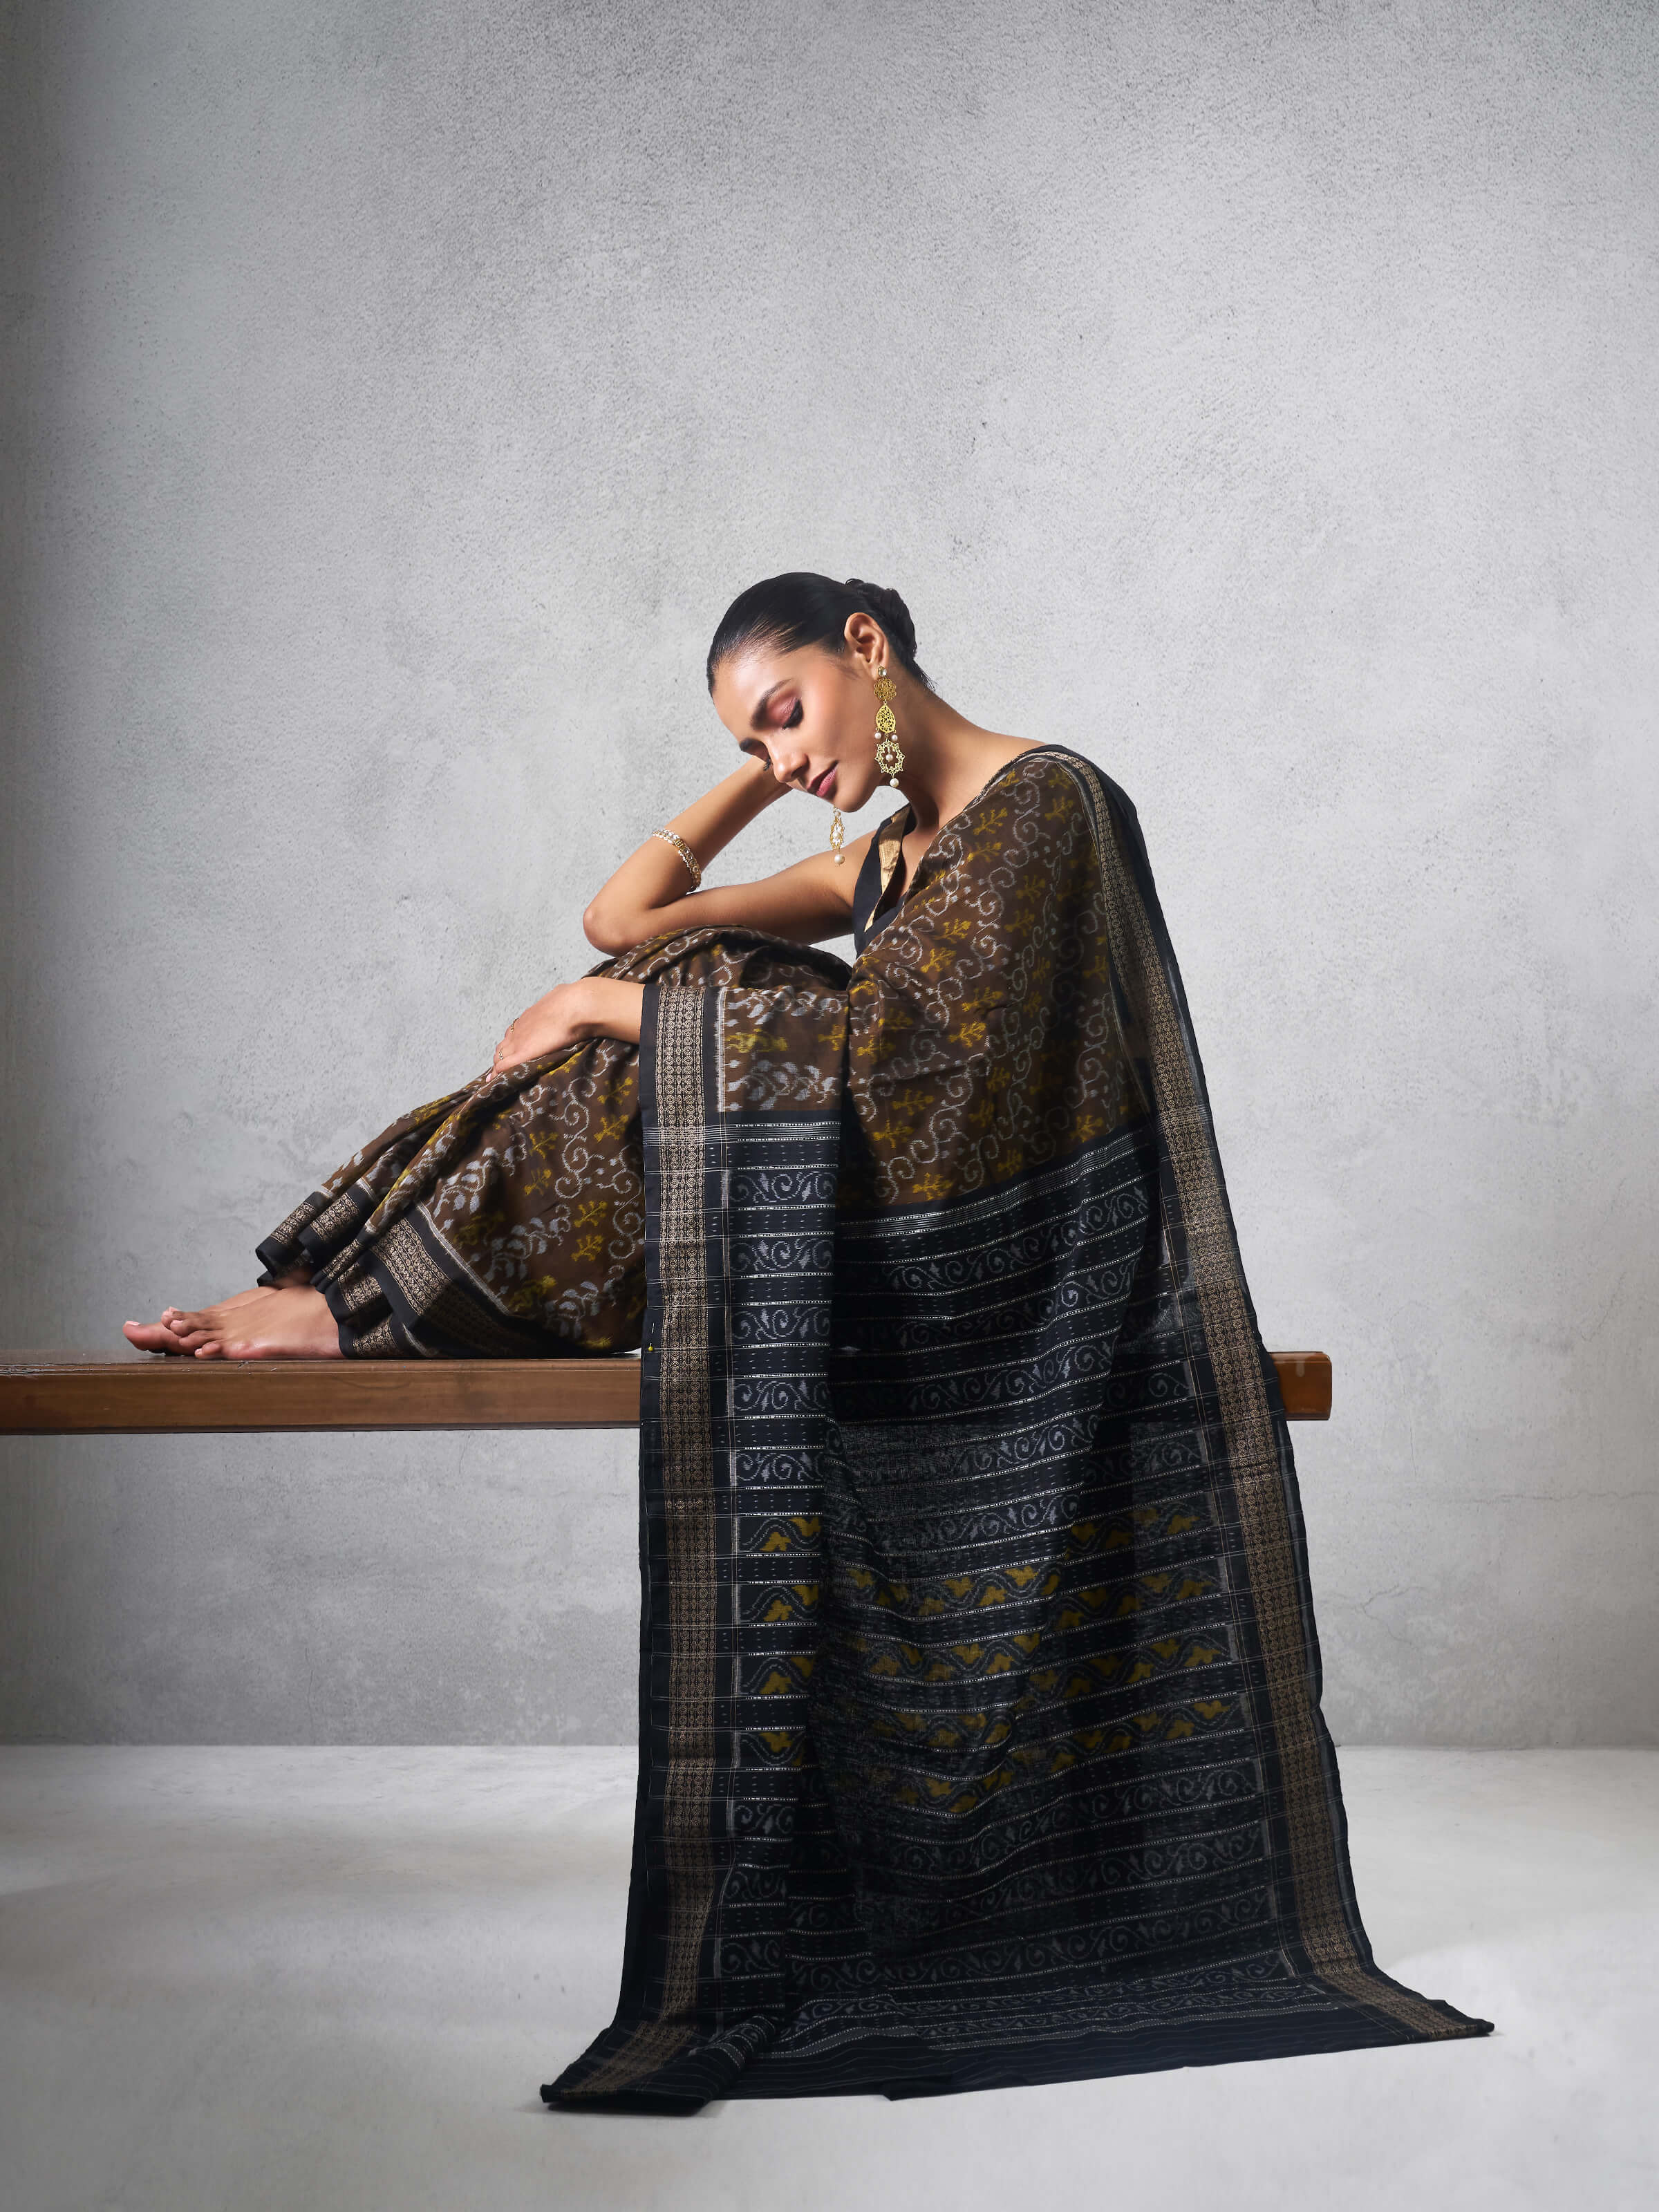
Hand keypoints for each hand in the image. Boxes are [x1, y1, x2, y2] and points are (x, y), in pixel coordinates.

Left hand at [492, 978, 644, 1072]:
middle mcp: (520, 1028)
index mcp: (531, 1017)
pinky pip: (503, 1066)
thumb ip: (562, 1002)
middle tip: (500, 1070)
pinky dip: (498, 1075)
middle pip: (503, 1046)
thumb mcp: (565, 997)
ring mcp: (519, 1041)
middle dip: (501, 1057)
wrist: (578, 1005)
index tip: (510, 1054)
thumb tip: (572, 995)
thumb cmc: (576, 1001)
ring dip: (498, 1067)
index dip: (511, 1045)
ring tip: (495, 1079)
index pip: (514, 1033)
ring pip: (499, 1056)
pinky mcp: (522, 1053)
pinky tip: (495, 1083)